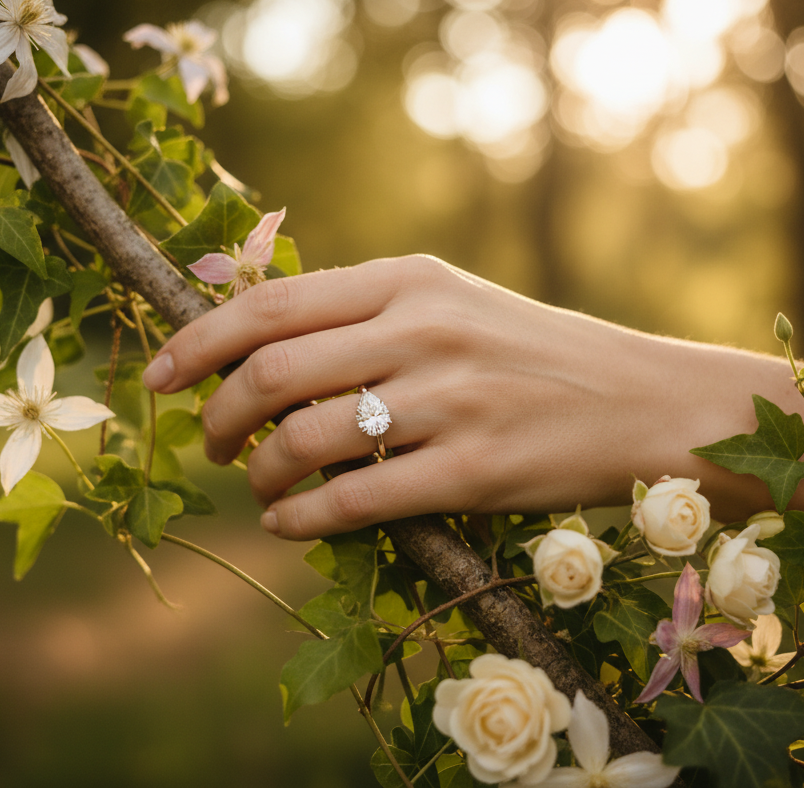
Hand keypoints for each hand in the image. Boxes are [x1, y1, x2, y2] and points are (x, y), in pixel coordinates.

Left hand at [143, 255, 662, 539]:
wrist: (644, 403)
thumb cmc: (535, 354)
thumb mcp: (453, 305)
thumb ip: (365, 316)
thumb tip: (258, 351)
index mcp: (409, 278)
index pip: (270, 305)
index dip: (196, 342)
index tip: (159, 376)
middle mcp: (422, 330)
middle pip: (272, 372)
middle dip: (219, 417)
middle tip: (212, 444)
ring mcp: (449, 400)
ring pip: (305, 440)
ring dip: (259, 475)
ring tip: (258, 487)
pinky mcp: (473, 471)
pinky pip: (354, 500)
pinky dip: (303, 518)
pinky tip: (290, 524)